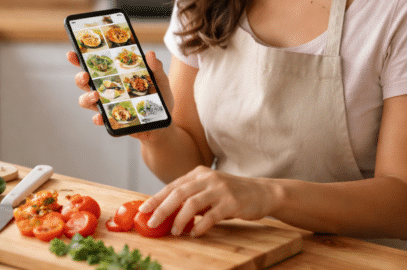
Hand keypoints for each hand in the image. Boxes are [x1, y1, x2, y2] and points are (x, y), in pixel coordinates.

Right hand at [66, 50, 174, 140]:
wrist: (163, 124)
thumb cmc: (158, 98)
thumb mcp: (160, 80)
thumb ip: (156, 67)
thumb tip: (150, 54)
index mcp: (113, 75)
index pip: (93, 65)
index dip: (79, 59)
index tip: (72, 53)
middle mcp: (105, 89)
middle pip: (84, 81)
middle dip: (80, 77)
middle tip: (85, 75)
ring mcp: (106, 105)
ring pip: (86, 100)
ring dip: (86, 97)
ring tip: (95, 95)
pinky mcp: (111, 120)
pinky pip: (98, 119)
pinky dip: (97, 118)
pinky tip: (100, 117)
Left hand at [138, 166, 280, 236]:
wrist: (262, 192)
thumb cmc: (231, 193)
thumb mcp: (209, 190)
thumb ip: (191, 197)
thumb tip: (167, 212)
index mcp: (199, 173)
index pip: (173, 185)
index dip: (157, 198)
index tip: (144, 210)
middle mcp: (208, 178)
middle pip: (179, 193)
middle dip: (162, 208)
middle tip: (152, 222)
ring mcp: (220, 189)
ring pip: (192, 203)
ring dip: (180, 219)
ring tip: (174, 231)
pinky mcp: (232, 202)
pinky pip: (211, 215)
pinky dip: (201, 226)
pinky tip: (195, 234)